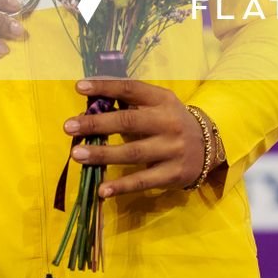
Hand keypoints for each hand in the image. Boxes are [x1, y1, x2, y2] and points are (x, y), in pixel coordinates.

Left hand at [63, 78, 226, 196]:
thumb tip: (92, 102)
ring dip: (102, 155)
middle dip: (96, 124)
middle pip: (128, 122)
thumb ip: (131, 103)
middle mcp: (168, 122)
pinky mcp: (172, 174)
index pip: (131, 89)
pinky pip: (143, 181)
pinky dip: (121, 186)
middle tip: (69, 127)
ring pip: (132, 153)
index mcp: (162, 100)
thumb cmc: (171, 122)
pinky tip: (102, 190)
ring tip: (76, 155)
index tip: (79, 87)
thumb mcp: (158, 105)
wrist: (209, 148)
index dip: (105, 87)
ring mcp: (172, 149)